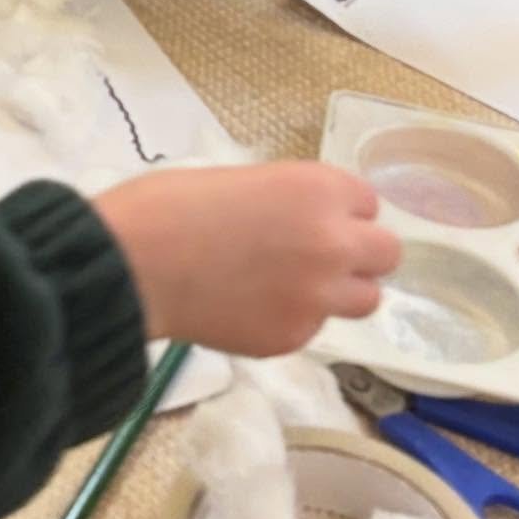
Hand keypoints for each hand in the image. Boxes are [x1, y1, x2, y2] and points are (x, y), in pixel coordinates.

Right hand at [93, 161, 398, 355]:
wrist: (133, 266)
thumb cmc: (168, 205)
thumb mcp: (240, 180)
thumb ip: (286, 202)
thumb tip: (294, 223)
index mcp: (319, 189)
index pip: (367, 202)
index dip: (337, 210)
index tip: (307, 217)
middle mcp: (334, 242)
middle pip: (385, 253)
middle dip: (356, 253)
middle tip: (313, 256)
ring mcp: (318, 297)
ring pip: (365, 299)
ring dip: (338, 291)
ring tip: (291, 288)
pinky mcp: (294, 338)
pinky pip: (314, 329)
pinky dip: (291, 319)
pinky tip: (250, 308)